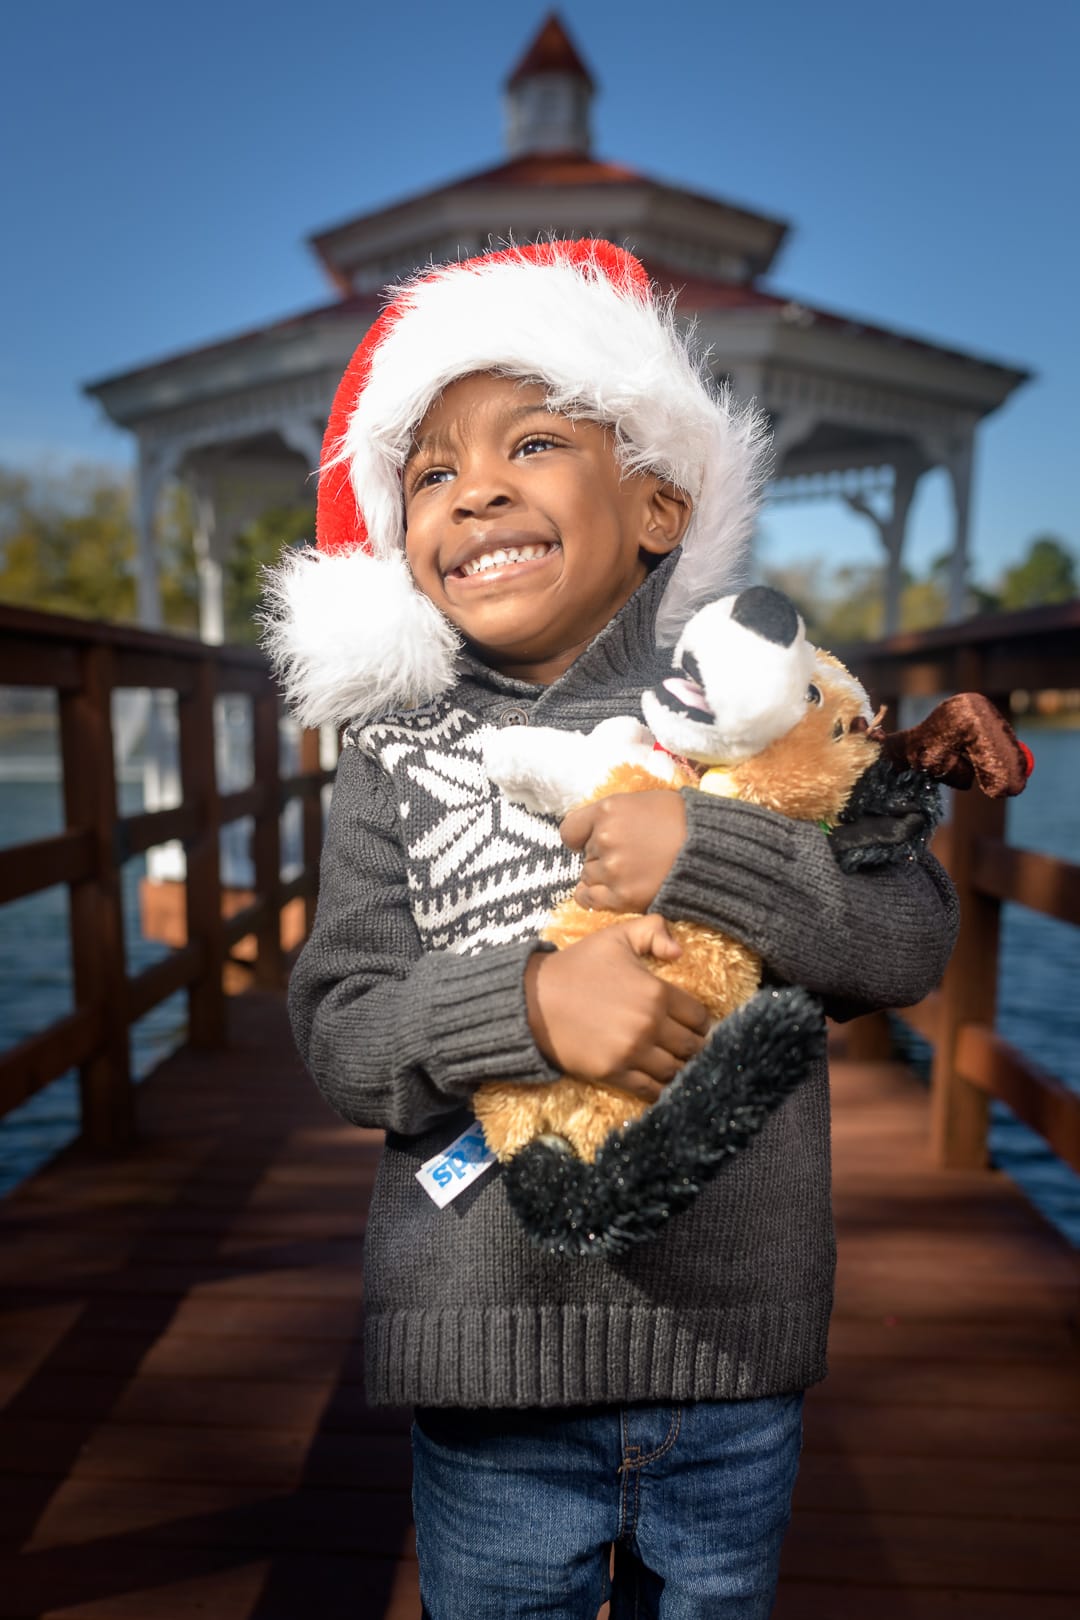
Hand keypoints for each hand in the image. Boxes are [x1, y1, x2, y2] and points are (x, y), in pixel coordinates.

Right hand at [523, 916, 708, 1103]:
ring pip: (675, 1071)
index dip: (701, 1021)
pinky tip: (659, 1083)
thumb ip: (654, 930)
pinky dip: (660, 1090)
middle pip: (692, 1047)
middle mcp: (649, 1025)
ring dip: (679, 1068)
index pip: (699, 1017)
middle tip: (688, 1046)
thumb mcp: (616, 936)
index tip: (694, 1024)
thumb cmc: (577, 965)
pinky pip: (650, 1090)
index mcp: (656, 992)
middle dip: (694, 1046)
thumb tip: (681, 952)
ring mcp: (631, 1052)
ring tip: (675, 1064)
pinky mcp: (612, 1072)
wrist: (533, 999)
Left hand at [560, 791, 686, 913]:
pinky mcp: (622, 896)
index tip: (592, 842)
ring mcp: (612, 869)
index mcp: (609, 810)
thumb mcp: (645, 801)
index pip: (570, 830)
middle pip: (585, 856)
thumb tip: (597, 829)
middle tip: (630, 857)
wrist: (714, 850)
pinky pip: (590, 900)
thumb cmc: (684, 821)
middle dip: (601, 857)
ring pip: (589, 877)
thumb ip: (616, 814)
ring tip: (633, 873)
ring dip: (604, 878)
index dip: (581, 837)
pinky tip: (612, 893)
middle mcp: (604, 838)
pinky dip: (596, 898)